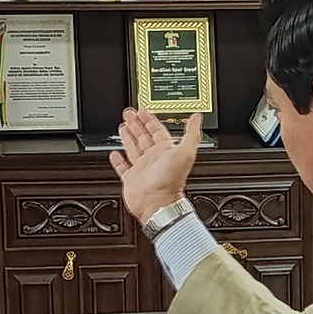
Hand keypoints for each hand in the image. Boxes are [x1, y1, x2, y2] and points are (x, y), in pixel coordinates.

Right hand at [110, 107, 203, 222]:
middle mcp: (154, 159)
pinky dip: (118, 160)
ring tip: (122, 126)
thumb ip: (192, 134)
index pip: (157, 131)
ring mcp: (142, 169)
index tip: (143, 110)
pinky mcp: (131, 180)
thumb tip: (198, 118)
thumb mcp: (185, 152)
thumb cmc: (171, 180)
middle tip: (129, 113)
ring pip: (133, 148)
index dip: (150, 120)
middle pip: (144, 137)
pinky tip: (114, 153)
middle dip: (136, 124)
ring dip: (128, 137)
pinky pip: (123, 168)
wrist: (157, 203)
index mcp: (166, 151)